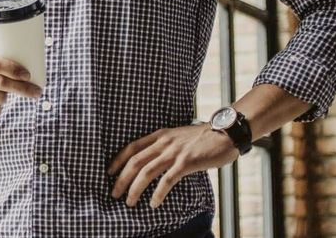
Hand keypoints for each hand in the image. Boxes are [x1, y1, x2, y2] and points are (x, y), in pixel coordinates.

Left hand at [107, 124, 238, 207]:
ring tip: (129, 201)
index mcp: (160, 134)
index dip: (117, 160)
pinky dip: (158, 193)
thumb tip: (155, 160)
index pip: (131, 147)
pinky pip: (167, 180)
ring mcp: (174, 152)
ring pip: (146, 171)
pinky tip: (153, 203)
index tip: (108, 172)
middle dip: (121, 178)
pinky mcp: (186, 162)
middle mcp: (163, 142)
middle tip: (113, 192)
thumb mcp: (179, 136)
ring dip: (135, 188)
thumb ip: (166, 145)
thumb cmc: (205, 138)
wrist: (226, 133)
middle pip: (134, 161)